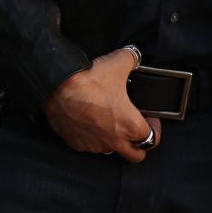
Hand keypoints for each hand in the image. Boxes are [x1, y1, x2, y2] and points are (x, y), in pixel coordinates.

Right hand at [43, 47, 161, 162]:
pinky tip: (90, 120)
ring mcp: (94, 145)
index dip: (154, 127)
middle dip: (139, 145)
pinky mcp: (76, 144)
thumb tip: (134, 57)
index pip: (151, 138)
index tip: (150, 118)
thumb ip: (132, 60)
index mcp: (129, 125)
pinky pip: (89, 145)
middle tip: (136, 130)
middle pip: (135, 155)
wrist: (57, 87)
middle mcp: (113, 141)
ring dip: (114, 139)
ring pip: (110, 149)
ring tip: (110, 120)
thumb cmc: (89, 80)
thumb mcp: (119, 62)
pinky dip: (93, 136)